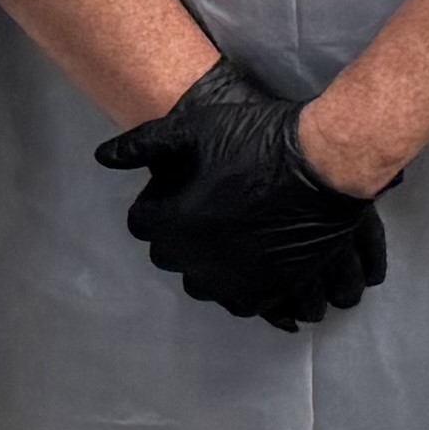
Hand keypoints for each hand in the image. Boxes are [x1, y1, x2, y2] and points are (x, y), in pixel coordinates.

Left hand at [94, 59, 387, 329]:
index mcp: (174, 223)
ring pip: (203, 285)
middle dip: (178, 234)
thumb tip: (102, 156)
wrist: (326, 165)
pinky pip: (242, 302)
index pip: (142, 224)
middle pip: (170, 256)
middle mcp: (199, 261)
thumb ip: (143, 144)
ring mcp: (238, 280)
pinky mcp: (273, 291)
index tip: (176, 188)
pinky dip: (241, 285)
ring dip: (207, 263)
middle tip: (204, 207)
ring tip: (228, 236)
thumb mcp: (194, 127)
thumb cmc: (258, 139)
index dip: (157, 203)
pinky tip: (251, 261)